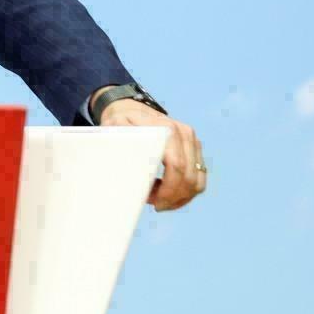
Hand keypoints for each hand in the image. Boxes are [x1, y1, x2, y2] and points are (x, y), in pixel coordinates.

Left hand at [99, 97, 206, 211]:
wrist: (130, 109)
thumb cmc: (120, 122)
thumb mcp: (114, 130)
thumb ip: (122, 147)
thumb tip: (128, 174)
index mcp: (165, 130)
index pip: (176, 166)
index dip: (169, 190)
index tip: (155, 203)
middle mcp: (183, 133)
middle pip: (189, 177)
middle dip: (174, 197)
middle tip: (155, 205)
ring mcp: (192, 140)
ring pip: (197, 180)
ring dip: (181, 197)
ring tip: (160, 200)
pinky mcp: (195, 147)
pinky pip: (199, 177)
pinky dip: (186, 191)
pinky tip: (168, 193)